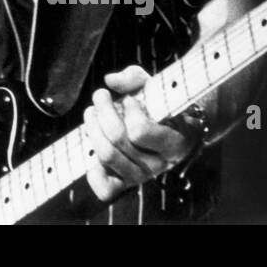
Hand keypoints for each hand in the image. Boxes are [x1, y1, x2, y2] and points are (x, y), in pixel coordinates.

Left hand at [83, 64, 199, 202]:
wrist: (172, 132)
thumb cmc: (161, 106)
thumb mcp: (155, 87)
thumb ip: (134, 78)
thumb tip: (111, 81)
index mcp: (174, 142)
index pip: (140, 131)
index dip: (129, 110)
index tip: (129, 99)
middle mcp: (159, 164)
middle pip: (117, 140)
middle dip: (103, 111)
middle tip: (100, 95)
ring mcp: (142, 175)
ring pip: (107, 155)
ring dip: (92, 128)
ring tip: (92, 111)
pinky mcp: (126, 183)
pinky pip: (107, 189)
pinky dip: (95, 174)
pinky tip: (93, 155)